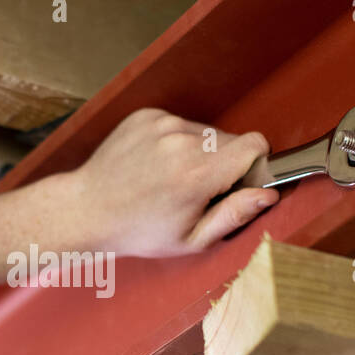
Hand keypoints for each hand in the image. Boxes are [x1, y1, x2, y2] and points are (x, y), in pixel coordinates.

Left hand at [67, 107, 277, 256]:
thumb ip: (235, 215)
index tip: (241, 183)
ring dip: (201, 152)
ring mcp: (162, 123)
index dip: (256, 165)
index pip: (255, 145)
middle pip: (232, 139)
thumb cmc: (138, 230)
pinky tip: (157, 166)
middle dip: (226, 163)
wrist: (86, 209)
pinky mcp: (147, 115)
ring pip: (206, 132)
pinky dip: (177, 142)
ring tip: (172, 179)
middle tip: (199, 191)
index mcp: (197, 173)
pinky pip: (181, 124)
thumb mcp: (191, 240)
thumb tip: (268, 194)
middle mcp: (181, 141)